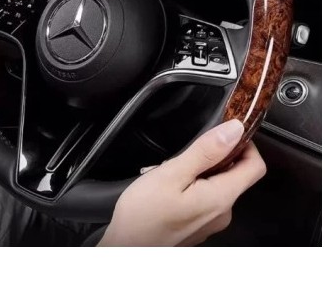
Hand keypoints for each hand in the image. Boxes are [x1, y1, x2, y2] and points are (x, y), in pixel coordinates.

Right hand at [98, 119, 265, 246]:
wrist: (124, 249)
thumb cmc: (143, 215)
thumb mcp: (172, 173)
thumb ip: (206, 151)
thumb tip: (234, 130)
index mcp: (221, 198)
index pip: (255, 166)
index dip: (244, 144)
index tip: (223, 134)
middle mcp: (222, 213)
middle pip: (235, 173)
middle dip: (211, 157)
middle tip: (182, 156)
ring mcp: (210, 221)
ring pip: (216, 184)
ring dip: (196, 171)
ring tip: (167, 174)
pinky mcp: (198, 225)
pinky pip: (204, 197)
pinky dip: (189, 186)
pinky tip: (166, 189)